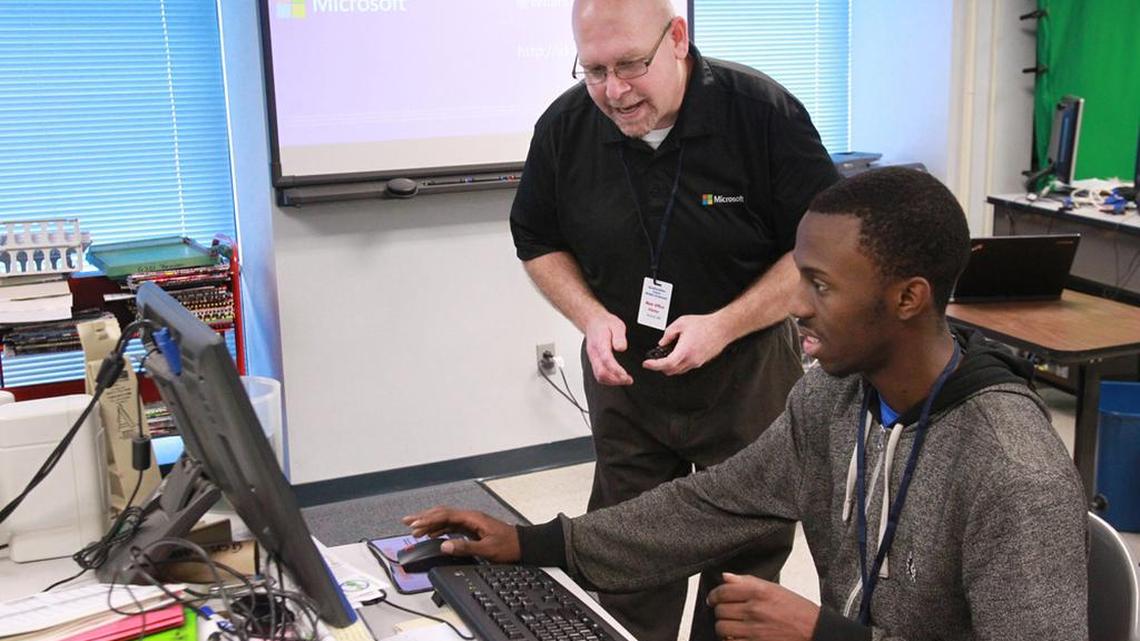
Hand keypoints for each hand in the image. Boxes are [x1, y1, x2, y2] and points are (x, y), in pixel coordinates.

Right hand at [401, 507, 521, 561]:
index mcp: (472, 518)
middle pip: (442, 514)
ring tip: (414, 530)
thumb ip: (465, 547)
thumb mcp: (487, 548)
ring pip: (445, 519)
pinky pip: (451, 526)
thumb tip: (444, 545)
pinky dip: (439, 528)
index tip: (414, 525)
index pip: (445, 515)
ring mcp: (471, 522)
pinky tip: (432, 534)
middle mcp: (470, 517)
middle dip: (424, 517)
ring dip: (430, 523)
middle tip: (407, 522)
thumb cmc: (509, 545)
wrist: (523, 545)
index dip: (428, 520)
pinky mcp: (472, 528)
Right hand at [584, 312, 632, 385]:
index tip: (625, 375)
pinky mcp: (594, 361)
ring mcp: (593, 358)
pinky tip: (617, 378)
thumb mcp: (616, 325)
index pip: (606, 360)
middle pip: (601, 372)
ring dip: (612, 381)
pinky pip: (599, 374)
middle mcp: (594, 353)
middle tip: (628, 380)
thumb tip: (621, 348)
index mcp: (600, 344)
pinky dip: (608, 380)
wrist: (593, 322)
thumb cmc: (605, 324)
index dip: (616, 370)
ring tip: (625, 380)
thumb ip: (619, 336)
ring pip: (599, 376)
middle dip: (615, 379)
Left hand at [642, 313, 730, 375]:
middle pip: (670, 371)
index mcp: (684, 351)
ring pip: (679, 371)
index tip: (647, 364)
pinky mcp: (701, 361)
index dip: (654, 366)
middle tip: (654, 360)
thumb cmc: (705, 324)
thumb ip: (668, 334)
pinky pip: (686, 367)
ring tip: (666, 356)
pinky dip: (679, 364)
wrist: (722, 328)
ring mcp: (697, 362)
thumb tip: (662, 342)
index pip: (666, 364)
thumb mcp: (681, 323)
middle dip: (660, 367)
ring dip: (670, 367)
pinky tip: (678, 355)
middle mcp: (691, 360)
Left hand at [707, 573, 818, 640]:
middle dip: (720, 611)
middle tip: (727, 612)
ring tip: (731, 625)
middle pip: (720, 610)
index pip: (723, 591)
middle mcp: (755, 610)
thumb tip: (725, 577)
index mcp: (759, 592)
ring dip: (724, 627)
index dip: (714, 595)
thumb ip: (747, 582)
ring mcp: (754, 630)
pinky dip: (730, 640)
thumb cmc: (797, 610)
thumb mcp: (775, 589)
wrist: (815, 632)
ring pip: (721, 628)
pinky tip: (738, 636)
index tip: (713, 599)